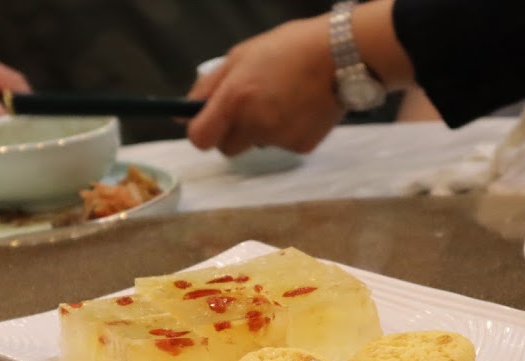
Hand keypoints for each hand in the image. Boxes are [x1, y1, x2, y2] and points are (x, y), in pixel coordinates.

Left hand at [186, 17, 344, 155]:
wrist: (342, 54)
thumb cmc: (289, 48)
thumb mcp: (240, 56)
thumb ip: (208, 87)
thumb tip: (181, 113)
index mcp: (234, 98)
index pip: (200, 138)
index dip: (201, 132)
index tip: (208, 124)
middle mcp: (254, 123)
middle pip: (228, 148)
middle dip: (233, 132)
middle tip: (251, 107)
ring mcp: (279, 138)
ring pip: (257, 145)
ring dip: (262, 130)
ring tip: (283, 99)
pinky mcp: (301, 146)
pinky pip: (283, 145)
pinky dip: (288, 131)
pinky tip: (301, 108)